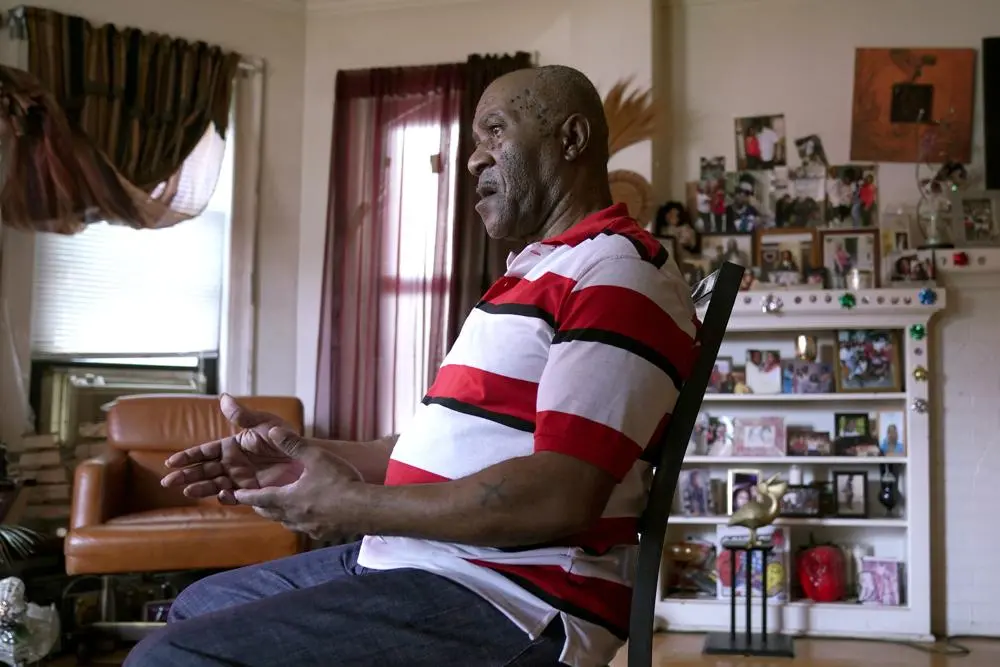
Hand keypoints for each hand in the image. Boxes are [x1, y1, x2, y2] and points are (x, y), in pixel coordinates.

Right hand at [160, 394, 303, 499]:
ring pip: (215, 485)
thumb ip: (242, 415)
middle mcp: (232, 464)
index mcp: (231, 446)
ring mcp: (241, 479)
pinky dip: (227, 497)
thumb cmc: (284, 436)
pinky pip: (236, 497)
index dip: (187, 457)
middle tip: (168, 482)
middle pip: (204, 471)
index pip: (204, 452)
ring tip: (186, 492)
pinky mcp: (253, 492)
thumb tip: (223, 397)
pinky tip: (221, 495)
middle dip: (186, 476)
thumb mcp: (263, 423)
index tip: (171, 463)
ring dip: (200, 489)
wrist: (305, 455)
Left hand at [231, 428, 363, 540]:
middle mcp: (294, 516)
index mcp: (288, 498)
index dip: (246, 496)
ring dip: (280, 515)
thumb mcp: (316, 457)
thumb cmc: (340, 482)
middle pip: (270, 513)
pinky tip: (309, 517)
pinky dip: (301, 522)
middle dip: (261, 507)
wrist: (366, 509)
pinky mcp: (323, 534)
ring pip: (287, 522)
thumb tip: (270, 431)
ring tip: (280, 509)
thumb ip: (292, 445)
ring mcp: (309, 528)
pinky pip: (306, 528)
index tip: (235, 495)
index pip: (259, 498)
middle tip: (255, 502)